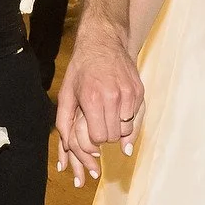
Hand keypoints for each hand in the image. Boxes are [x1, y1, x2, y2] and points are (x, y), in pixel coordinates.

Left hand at [55, 19, 143, 183]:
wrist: (103, 42)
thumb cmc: (81, 70)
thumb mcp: (65, 96)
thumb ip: (65, 128)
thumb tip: (68, 162)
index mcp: (93, 99)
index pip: (98, 138)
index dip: (92, 139)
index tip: (89, 130)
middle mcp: (114, 97)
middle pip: (112, 137)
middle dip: (103, 135)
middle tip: (98, 121)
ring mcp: (129, 94)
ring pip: (126, 131)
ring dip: (116, 129)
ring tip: (108, 114)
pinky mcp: (139, 91)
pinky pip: (136, 119)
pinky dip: (128, 121)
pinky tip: (119, 111)